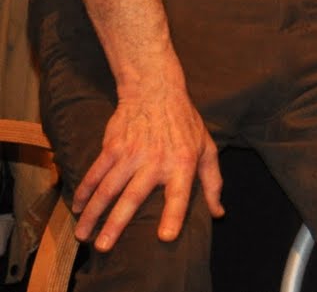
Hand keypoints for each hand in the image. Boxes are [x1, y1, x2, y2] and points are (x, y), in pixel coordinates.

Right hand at [73, 84, 224, 251]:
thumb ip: (212, 183)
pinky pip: (95, 173)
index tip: (165, 237)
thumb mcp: (207, 149)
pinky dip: (83, 191)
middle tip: (103, 246)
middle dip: (116, 223)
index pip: (180, 193)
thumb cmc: (185, 124)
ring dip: (92, 213)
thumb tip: (218, 214)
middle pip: (132, 197)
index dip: (174, 215)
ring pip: (107, 189)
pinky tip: (77, 207)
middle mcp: (156, 161)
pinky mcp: (112, 147)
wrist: (156, 91)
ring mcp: (131, 154)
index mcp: (183, 163)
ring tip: (82, 235)